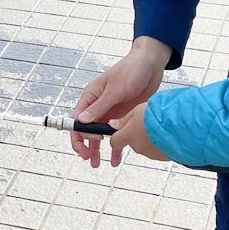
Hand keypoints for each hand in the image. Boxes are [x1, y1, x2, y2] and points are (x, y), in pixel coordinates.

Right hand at [70, 37, 169, 166]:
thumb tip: (82, 121)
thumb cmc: (131, 71)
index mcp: (91, 98)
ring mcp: (111, 113)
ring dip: (98, 150)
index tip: (89, 143)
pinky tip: (117, 158)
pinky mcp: (124, 116)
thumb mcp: (115, 90)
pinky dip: (116, 146)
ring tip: (99, 164)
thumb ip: (99, 107)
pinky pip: (117, 134)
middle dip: (86, 146)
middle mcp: (99, 107)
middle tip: (90, 160)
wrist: (151, 65)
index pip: (77, 120)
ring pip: (101, 135)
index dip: (79, 134)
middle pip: (87, 131)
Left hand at [109, 104, 167, 163]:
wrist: (180, 127)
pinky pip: (159, 149)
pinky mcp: (164, 157)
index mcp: (129, 136)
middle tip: (147, 122)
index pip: (115, 142)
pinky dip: (161, 143)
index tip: (117, 137)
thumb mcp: (138, 110)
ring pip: (146, 146)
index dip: (116, 139)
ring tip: (161, 126)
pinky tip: (168, 133)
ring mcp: (151, 153)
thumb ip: (124, 120)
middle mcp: (138, 147)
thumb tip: (112, 125)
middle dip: (138, 134)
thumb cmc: (159, 116)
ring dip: (151, 138)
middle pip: (133, 142)